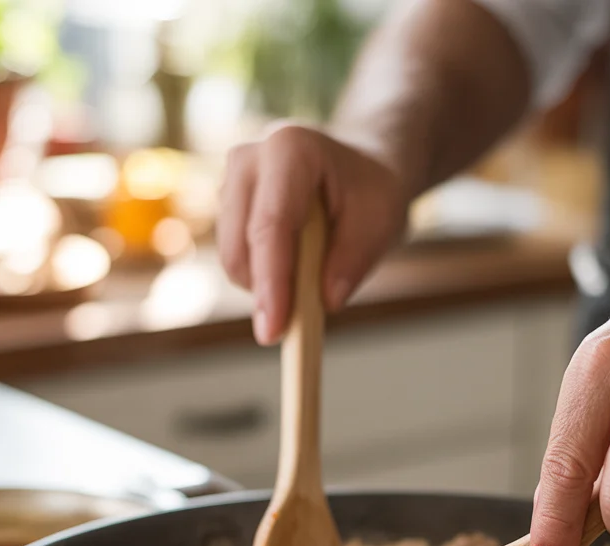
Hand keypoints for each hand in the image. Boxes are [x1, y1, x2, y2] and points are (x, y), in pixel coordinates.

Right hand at [218, 123, 408, 343]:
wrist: (361, 166)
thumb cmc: (373, 192)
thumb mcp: (383, 223)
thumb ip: (354, 261)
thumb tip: (325, 302)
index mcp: (290, 150)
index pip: (271, 226)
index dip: (270, 282)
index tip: (273, 330)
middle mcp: (249, 159)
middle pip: (240, 246)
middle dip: (263, 294)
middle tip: (293, 331)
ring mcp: (231, 181)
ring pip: (234, 257)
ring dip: (266, 286)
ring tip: (313, 276)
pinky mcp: (227, 205)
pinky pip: (236, 258)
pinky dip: (262, 278)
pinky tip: (297, 267)